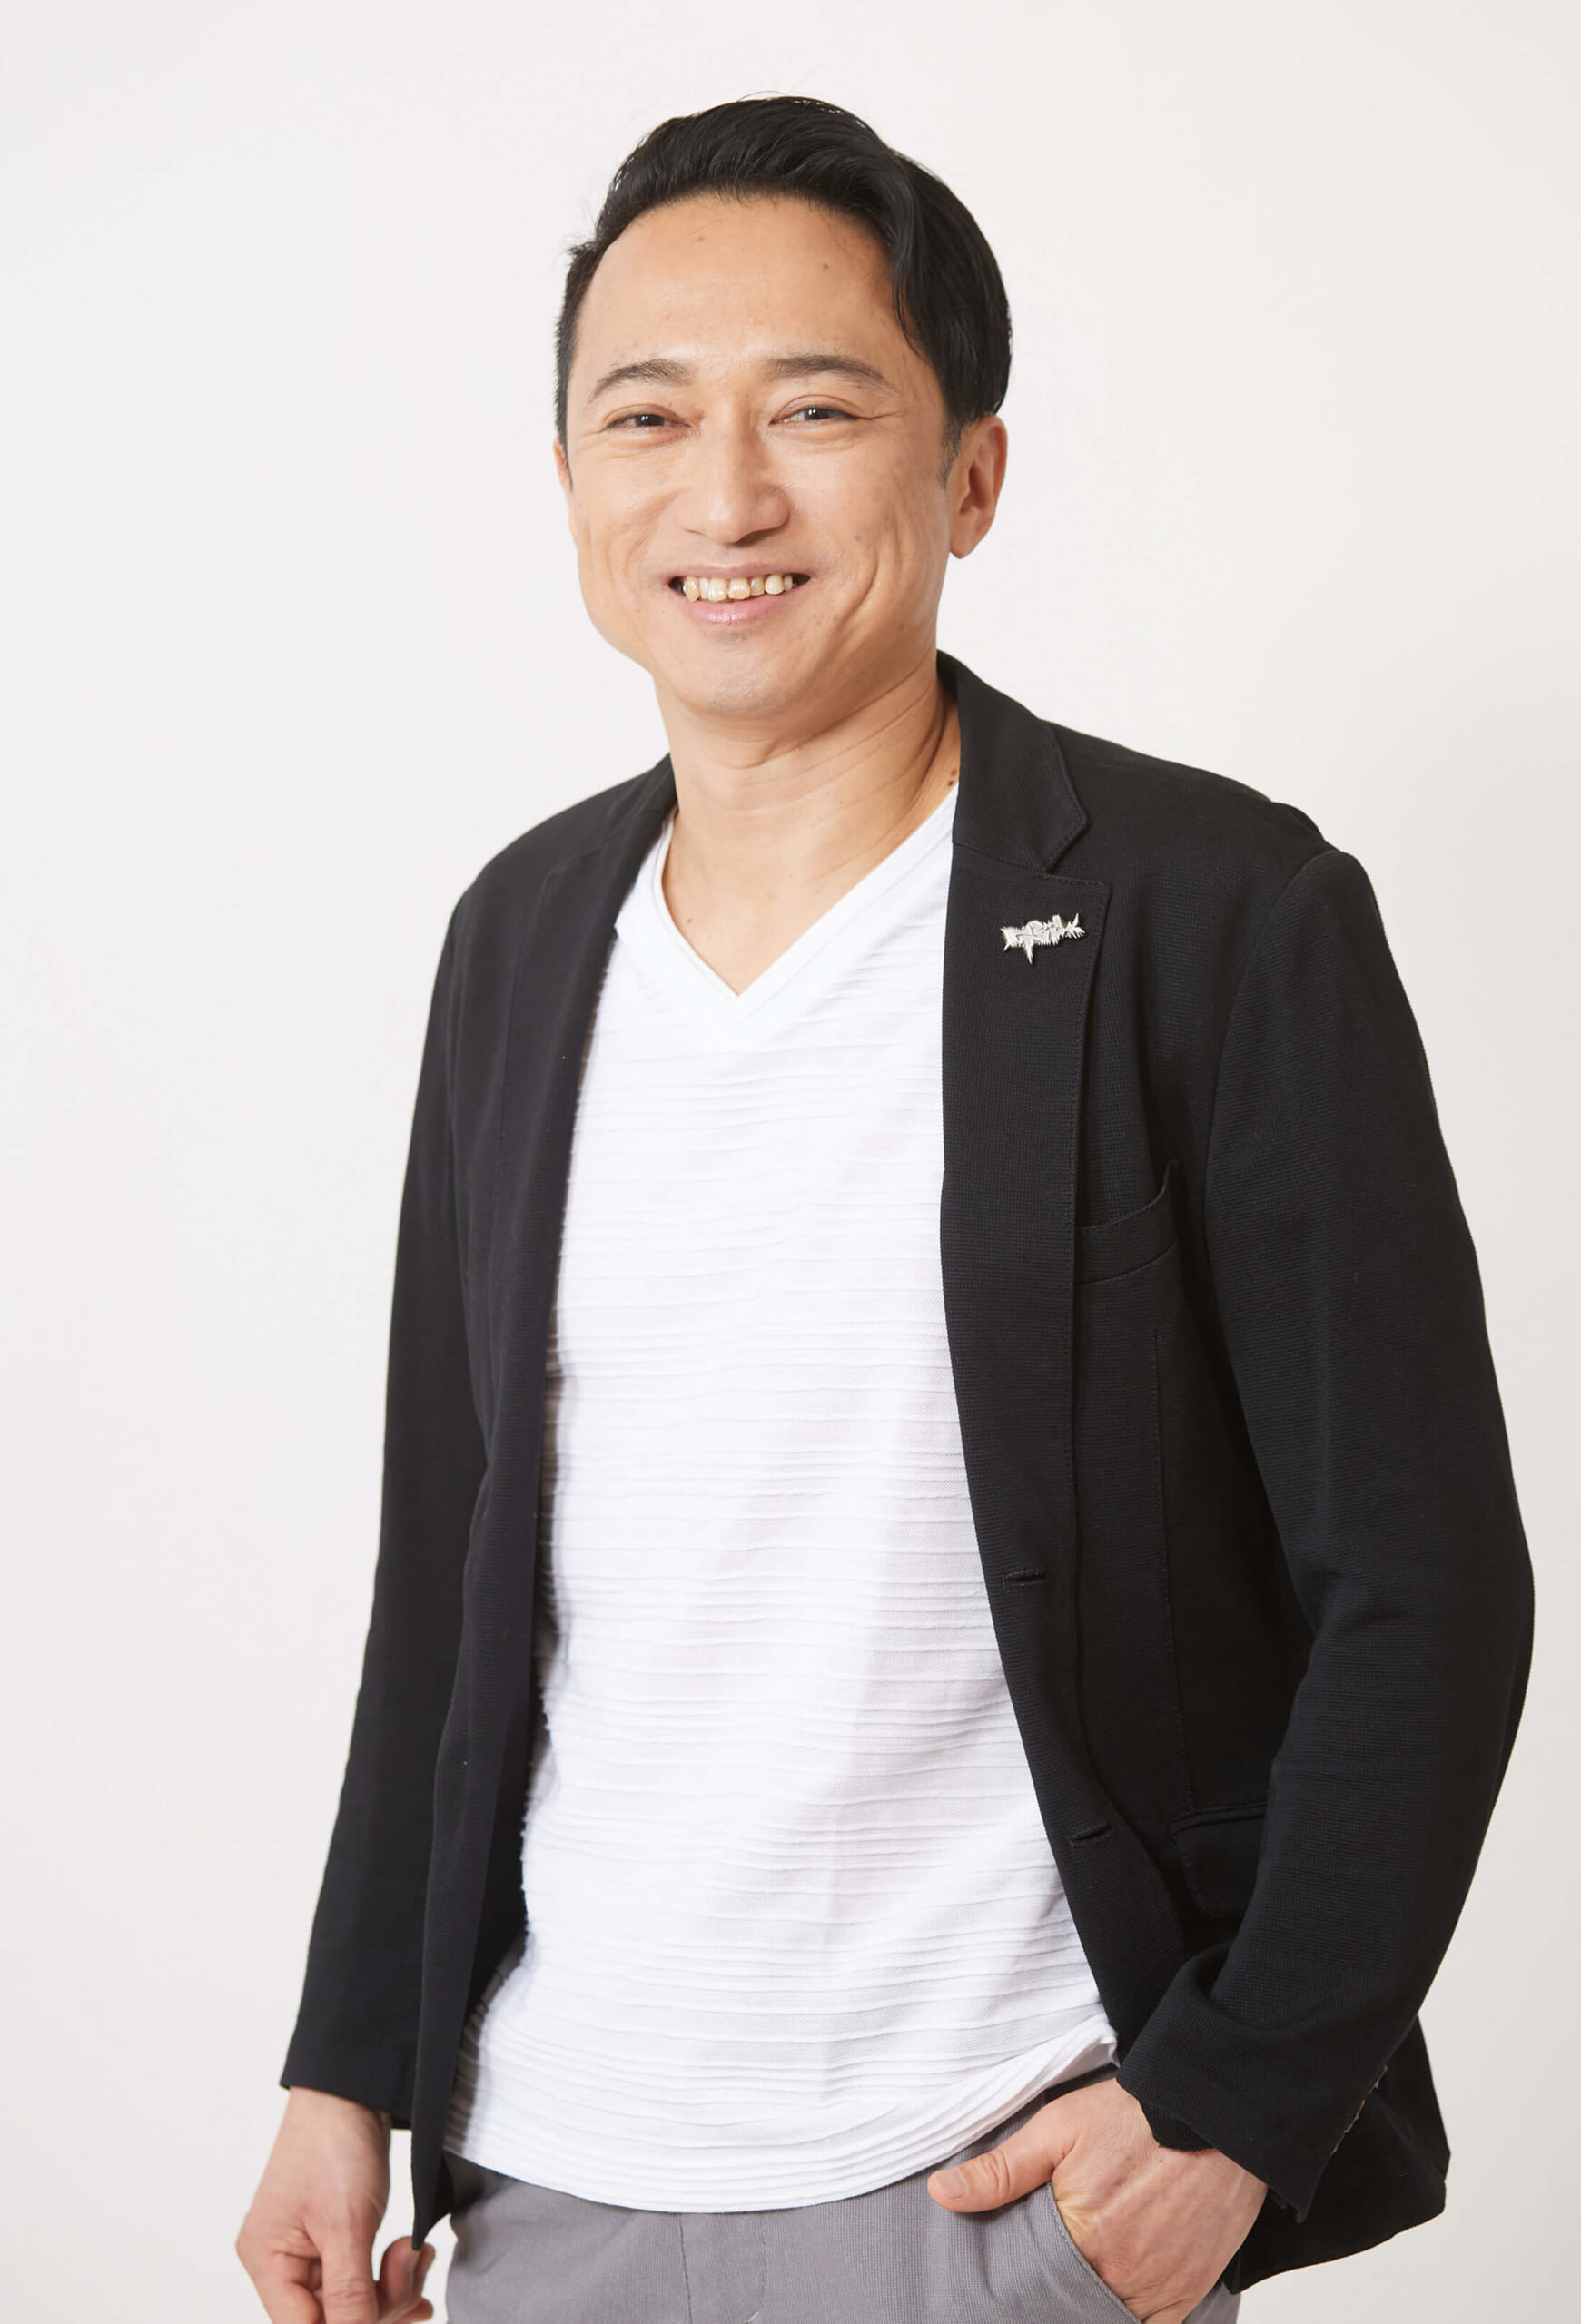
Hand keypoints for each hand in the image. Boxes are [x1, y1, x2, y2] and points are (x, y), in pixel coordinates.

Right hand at [236, 2086, 435, 2323]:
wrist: (353, 2087)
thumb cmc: (335, 2144)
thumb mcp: (347, 2224)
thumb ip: (349, 2294)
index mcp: (268, 2261)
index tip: (396, 2312)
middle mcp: (280, 2263)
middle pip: (333, 2320)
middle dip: (383, 2305)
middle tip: (414, 2268)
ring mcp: (306, 2252)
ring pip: (352, 2304)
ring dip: (394, 2288)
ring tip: (417, 2254)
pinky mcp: (334, 2240)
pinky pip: (361, 2280)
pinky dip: (391, 2276)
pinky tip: (415, 2256)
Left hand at [927, 2076, 1264, 2323]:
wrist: (1215, 2113)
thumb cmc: (1136, 2116)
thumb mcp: (1058, 2128)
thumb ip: (1000, 2170)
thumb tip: (943, 2194)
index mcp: (1081, 2238)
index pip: (1031, 2286)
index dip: (1018, 2282)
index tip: (1010, 2278)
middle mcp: (1120, 2273)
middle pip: (1070, 2306)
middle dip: (1052, 2297)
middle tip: (1044, 2277)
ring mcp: (1158, 2288)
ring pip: (1109, 2318)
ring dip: (1089, 2305)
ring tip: (1078, 2279)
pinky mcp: (1188, 2292)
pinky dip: (1131, 2318)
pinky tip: (1113, 2297)